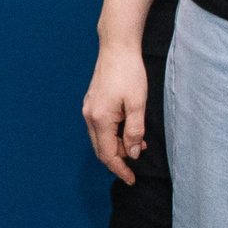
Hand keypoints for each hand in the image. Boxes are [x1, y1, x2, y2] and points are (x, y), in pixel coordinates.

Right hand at [81, 47, 150, 185]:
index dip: (120, 169)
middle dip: (119, 159)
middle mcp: (90, 116)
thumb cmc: (129, 72)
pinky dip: (113, 134)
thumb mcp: (137, 104)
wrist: (116, 48)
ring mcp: (88, 109)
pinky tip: (128, 128)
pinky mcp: (92, 103)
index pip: (108, 154)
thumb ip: (135, 131)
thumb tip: (133, 153)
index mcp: (100, 119)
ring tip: (138, 140)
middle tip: (138, 159)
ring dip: (118, 145)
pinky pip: (100, 127)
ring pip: (101, 139)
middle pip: (102, 149)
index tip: (132, 179)